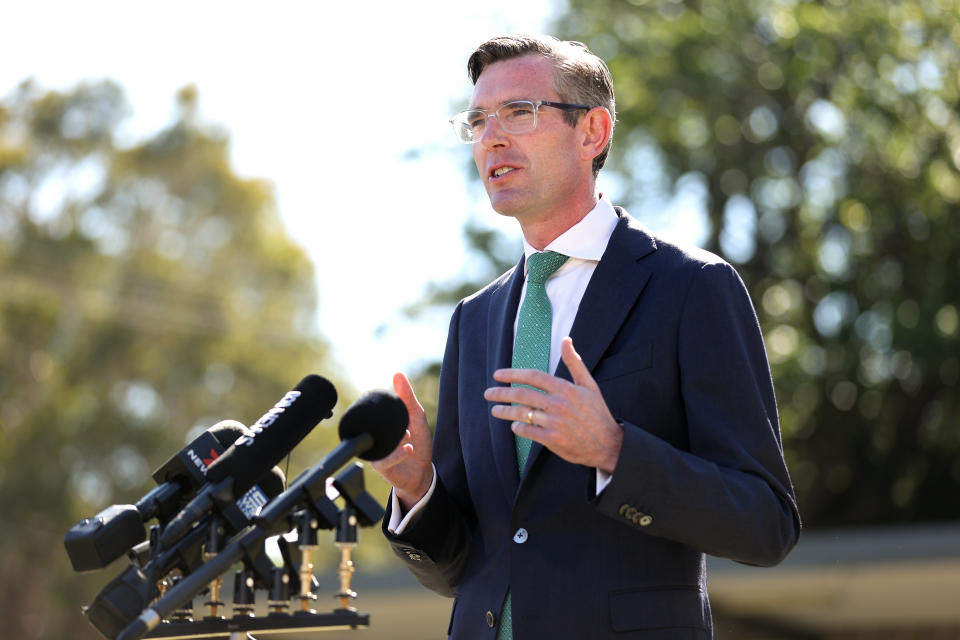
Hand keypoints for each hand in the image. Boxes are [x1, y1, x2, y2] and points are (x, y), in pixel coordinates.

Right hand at [369, 372, 433, 510]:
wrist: (421, 472)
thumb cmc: (417, 442)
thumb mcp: (416, 416)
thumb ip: (407, 397)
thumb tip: (398, 374)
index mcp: (381, 424)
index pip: (374, 410)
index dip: (381, 406)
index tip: (392, 405)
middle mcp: (375, 437)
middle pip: (374, 426)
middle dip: (390, 424)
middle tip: (404, 424)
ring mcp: (377, 452)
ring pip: (380, 443)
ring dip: (395, 439)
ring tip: (407, 435)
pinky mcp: (381, 467)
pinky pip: (385, 460)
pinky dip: (397, 453)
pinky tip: (409, 448)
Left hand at [483, 337, 622, 472]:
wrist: (609, 444)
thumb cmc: (598, 413)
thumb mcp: (589, 385)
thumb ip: (575, 362)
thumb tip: (566, 340)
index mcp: (566, 389)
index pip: (533, 377)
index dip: (512, 374)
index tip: (498, 375)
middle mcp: (558, 404)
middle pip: (522, 394)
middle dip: (501, 393)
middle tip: (488, 393)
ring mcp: (554, 422)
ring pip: (522, 414)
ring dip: (504, 411)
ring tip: (494, 410)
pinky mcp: (552, 439)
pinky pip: (528, 431)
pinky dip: (518, 428)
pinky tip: (514, 426)